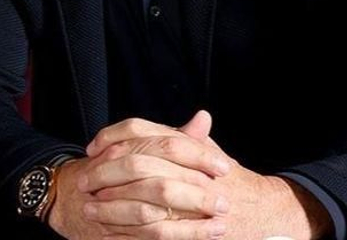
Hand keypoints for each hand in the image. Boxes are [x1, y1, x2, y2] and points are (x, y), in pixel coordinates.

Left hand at [77, 111, 327, 238]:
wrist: (264, 211)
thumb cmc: (228, 179)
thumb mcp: (205, 150)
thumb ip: (182, 135)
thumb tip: (164, 119)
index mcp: (188, 146)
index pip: (141, 132)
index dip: (111, 137)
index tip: (92, 149)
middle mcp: (191, 171)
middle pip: (136, 165)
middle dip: (104, 174)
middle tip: (83, 181)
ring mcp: (193, 200)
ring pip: (143, 200)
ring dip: (112, 205)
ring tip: (89, 208)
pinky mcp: (193, 229)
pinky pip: (156, 231)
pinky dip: (130, 231)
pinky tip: (111, 232)